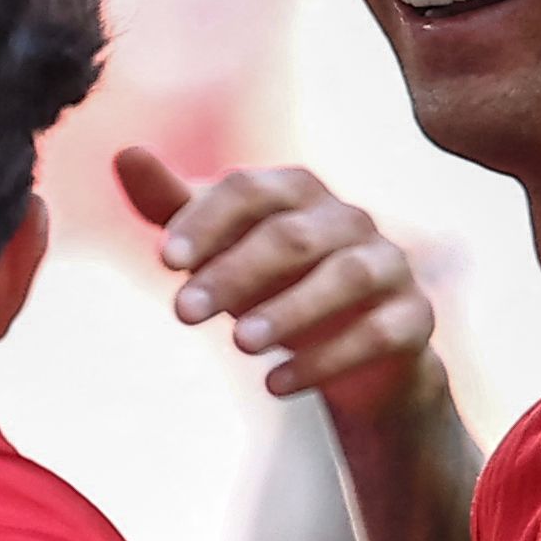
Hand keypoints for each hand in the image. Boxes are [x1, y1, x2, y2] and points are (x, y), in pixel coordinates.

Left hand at [116, 149, 440, 423]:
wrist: (355, 360)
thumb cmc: (275, 289)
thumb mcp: (221, 251)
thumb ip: (176, 209)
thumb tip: (125, 154)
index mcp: (301, 193)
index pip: (251, 190)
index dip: (207, 220)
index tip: (163, 262)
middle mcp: (351, 220)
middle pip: (293, 235)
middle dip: (234, 273)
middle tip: (182, 313)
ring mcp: (391, 267)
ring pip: (346, 278)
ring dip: (288, 311)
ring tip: (238, 346)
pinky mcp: (414, 319)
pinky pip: (378, 334)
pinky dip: (325, 361)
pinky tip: (275, 386)